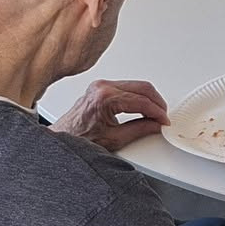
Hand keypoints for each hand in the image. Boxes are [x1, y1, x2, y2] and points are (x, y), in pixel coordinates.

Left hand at [53, 79, 168, 150]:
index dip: (157, 112)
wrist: (61, 140)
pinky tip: (142, 107)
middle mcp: (102, 87)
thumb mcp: (114, 139)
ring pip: (136, 85)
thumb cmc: (78, 140)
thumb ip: (139, 130)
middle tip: (162, 116)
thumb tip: (155, 125)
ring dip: (148, 98)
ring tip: (154, 114)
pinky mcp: (99, 88)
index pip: (141, 101)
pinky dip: (138, 96)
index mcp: (106, 98)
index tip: (163, 121)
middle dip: (156, 102)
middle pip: (142, 87)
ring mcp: (100, 85)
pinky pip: (126, 86)